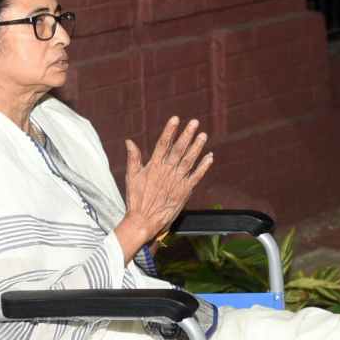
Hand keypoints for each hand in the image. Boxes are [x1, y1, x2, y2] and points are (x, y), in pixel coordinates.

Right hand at [120, 116, 213, 244]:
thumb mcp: (131, 177)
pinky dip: (203, 166)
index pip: (163, 144)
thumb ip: (133, 158)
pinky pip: (196, 176)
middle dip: (186, 135)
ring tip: (203, 135)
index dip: (169, 131)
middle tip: (194, 122)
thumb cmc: (136, 199)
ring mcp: (177, 181)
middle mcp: (167, 171)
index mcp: (154, 166)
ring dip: (197, 147)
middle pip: (178, 149)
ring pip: (189, 160)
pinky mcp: (184, 191)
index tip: (175, 119)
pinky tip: (209, 157)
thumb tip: (129, 141)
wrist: (144, 221)